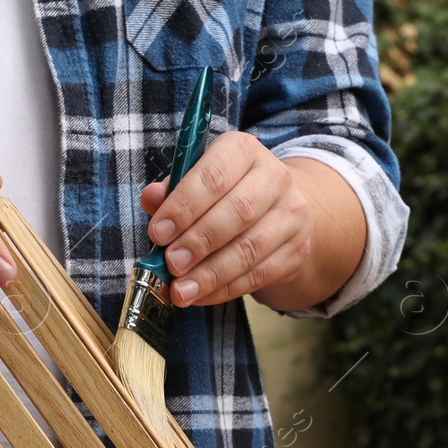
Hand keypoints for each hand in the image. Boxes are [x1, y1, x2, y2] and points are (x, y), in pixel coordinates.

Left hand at [140, 131, 314, 309]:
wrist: (278, 208)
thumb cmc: (225, 193)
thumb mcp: (197, 180)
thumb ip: (172, 189)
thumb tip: (151, 198)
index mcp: (243, 151)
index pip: (214, 176)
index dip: (184, 206)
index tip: (158, 234)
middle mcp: (274, 177)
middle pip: (237, 212)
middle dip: (199, 242)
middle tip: (171, 264)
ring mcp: (291, 215)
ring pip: (250, 249)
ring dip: (211, 274)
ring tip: (181, 291)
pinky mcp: (296, 250)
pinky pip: (259, 275)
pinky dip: (225, 289)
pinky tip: (200, 296)